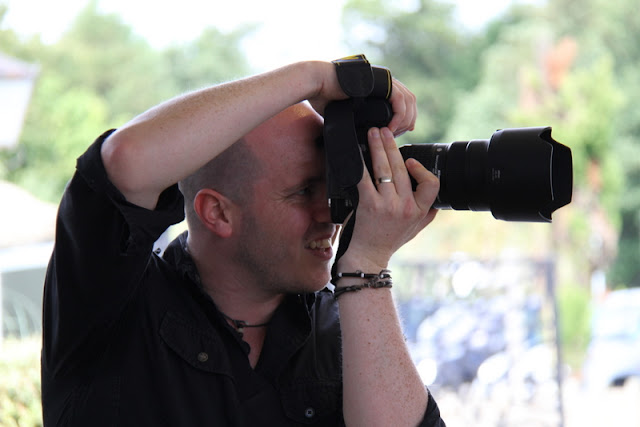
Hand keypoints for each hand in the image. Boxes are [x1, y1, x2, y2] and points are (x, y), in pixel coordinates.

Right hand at [306, 63, 416, 136]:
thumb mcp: (344, 108)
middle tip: (402, 134)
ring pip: (408, 100)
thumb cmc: (323, 94)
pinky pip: (399, 101)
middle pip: (409, 99)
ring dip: (405, 120)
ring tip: (394, 134)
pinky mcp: (382, 82)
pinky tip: (390, 128)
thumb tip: (352, 132)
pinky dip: (398, 117)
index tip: (400, 130)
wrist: (318, 82)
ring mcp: (384, 79)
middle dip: (409, 119)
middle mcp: (384, 79)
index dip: (405, 116)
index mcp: (377, 83)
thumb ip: (353, 116)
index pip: (401, 99)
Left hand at [340, 127, 438, 269]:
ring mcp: (387, 205)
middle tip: (385, 131)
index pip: (432, 185)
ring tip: (373, 134)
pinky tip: (357, 153)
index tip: (411, 161)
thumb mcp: (417, 227)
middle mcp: (405, 207)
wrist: (369, 254)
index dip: (423, 170)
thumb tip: (437, 197)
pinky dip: (360, 163)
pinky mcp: (369, 205)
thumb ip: (428, 211)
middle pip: (402, 169)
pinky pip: (365, 178)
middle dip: (392, 146)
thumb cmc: (391, 240)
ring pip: (384, 169)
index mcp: (420, 210)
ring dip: (377, 147)